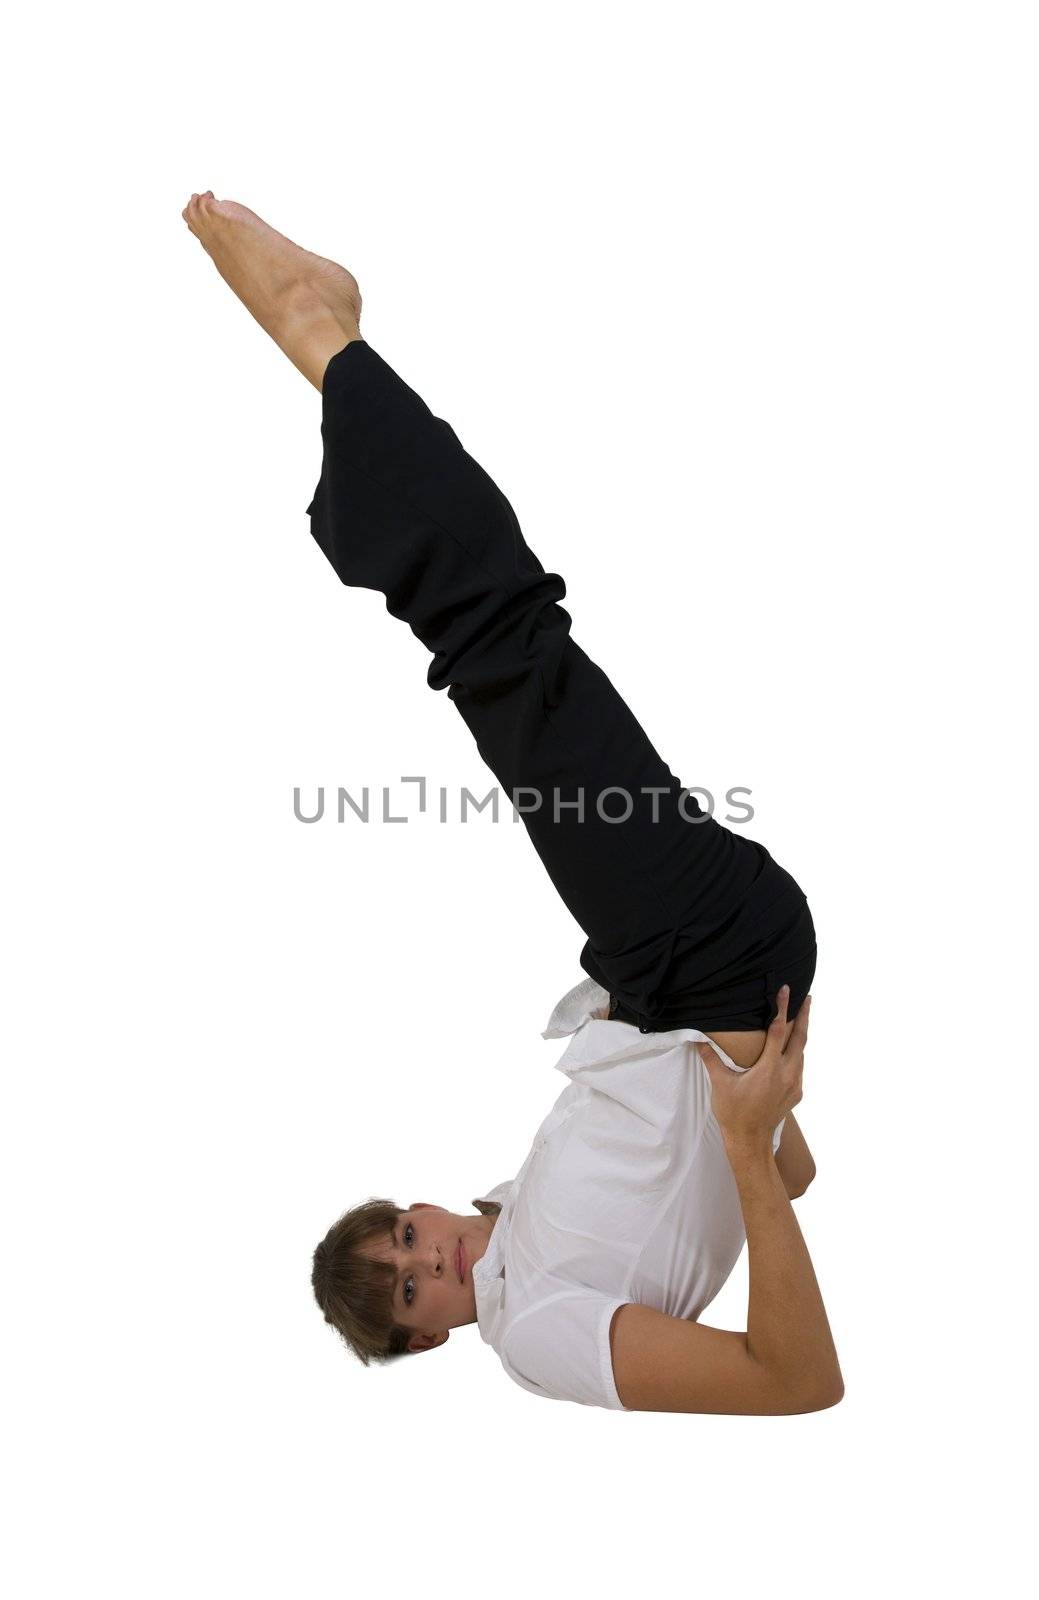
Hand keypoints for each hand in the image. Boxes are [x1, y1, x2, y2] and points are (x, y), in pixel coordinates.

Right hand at [697, 986, 810, 1151]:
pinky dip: (796, 1055)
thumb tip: (697, 1040)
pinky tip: (790, 1051)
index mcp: (769, 1069)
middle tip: (808, 998)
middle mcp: (787, 1074)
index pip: (779, 1031)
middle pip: (801, 1039)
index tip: (786, 991)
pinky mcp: (796, 1093)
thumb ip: (711, 1059)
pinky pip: (799, 1068)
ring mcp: (794, 1085)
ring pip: (801, 1054)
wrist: (750, 1142)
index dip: (782, 1009)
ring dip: (801, 1035)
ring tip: (800, 1020)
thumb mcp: (720, 1084)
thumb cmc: (734, 1113)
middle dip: (804, 1017)